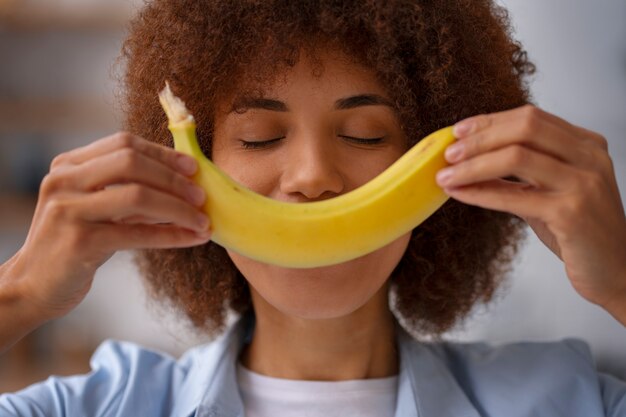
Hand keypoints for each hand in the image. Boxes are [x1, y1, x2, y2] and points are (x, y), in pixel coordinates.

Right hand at [6, 132, 211, 322]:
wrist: (34, 285)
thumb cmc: (75, 243)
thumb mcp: (98, 209)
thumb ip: (130, 192)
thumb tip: (185, 185)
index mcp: (69, 165)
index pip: (123, 144)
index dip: (163, 154)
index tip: (193, 167)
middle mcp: (64, 181)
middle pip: (132, 163)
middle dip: (174, 179)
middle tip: (201, 196)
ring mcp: (68, 210)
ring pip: (138, 196)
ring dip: (179, 208)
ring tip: (203, 221)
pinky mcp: (79, 242)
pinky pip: (137, 234)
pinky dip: (171, 235)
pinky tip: (193, 238)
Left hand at [435, 105, 625, 322]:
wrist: (617, 272)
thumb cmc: (579, 232)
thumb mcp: (547, 193)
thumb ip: (517, 174)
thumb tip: (467, 162)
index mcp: (586, 145)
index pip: (531, 118)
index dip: (489, 121)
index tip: (458, 131)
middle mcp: (589, 157)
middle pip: (524, 127)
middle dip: (479, 138)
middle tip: (447, 153)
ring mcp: (583, 183)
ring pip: (517, 157)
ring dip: (473, 164)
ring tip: (445, 175)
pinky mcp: (572, 213)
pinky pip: (515, 196)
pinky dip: (481, 193)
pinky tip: (459, 194)